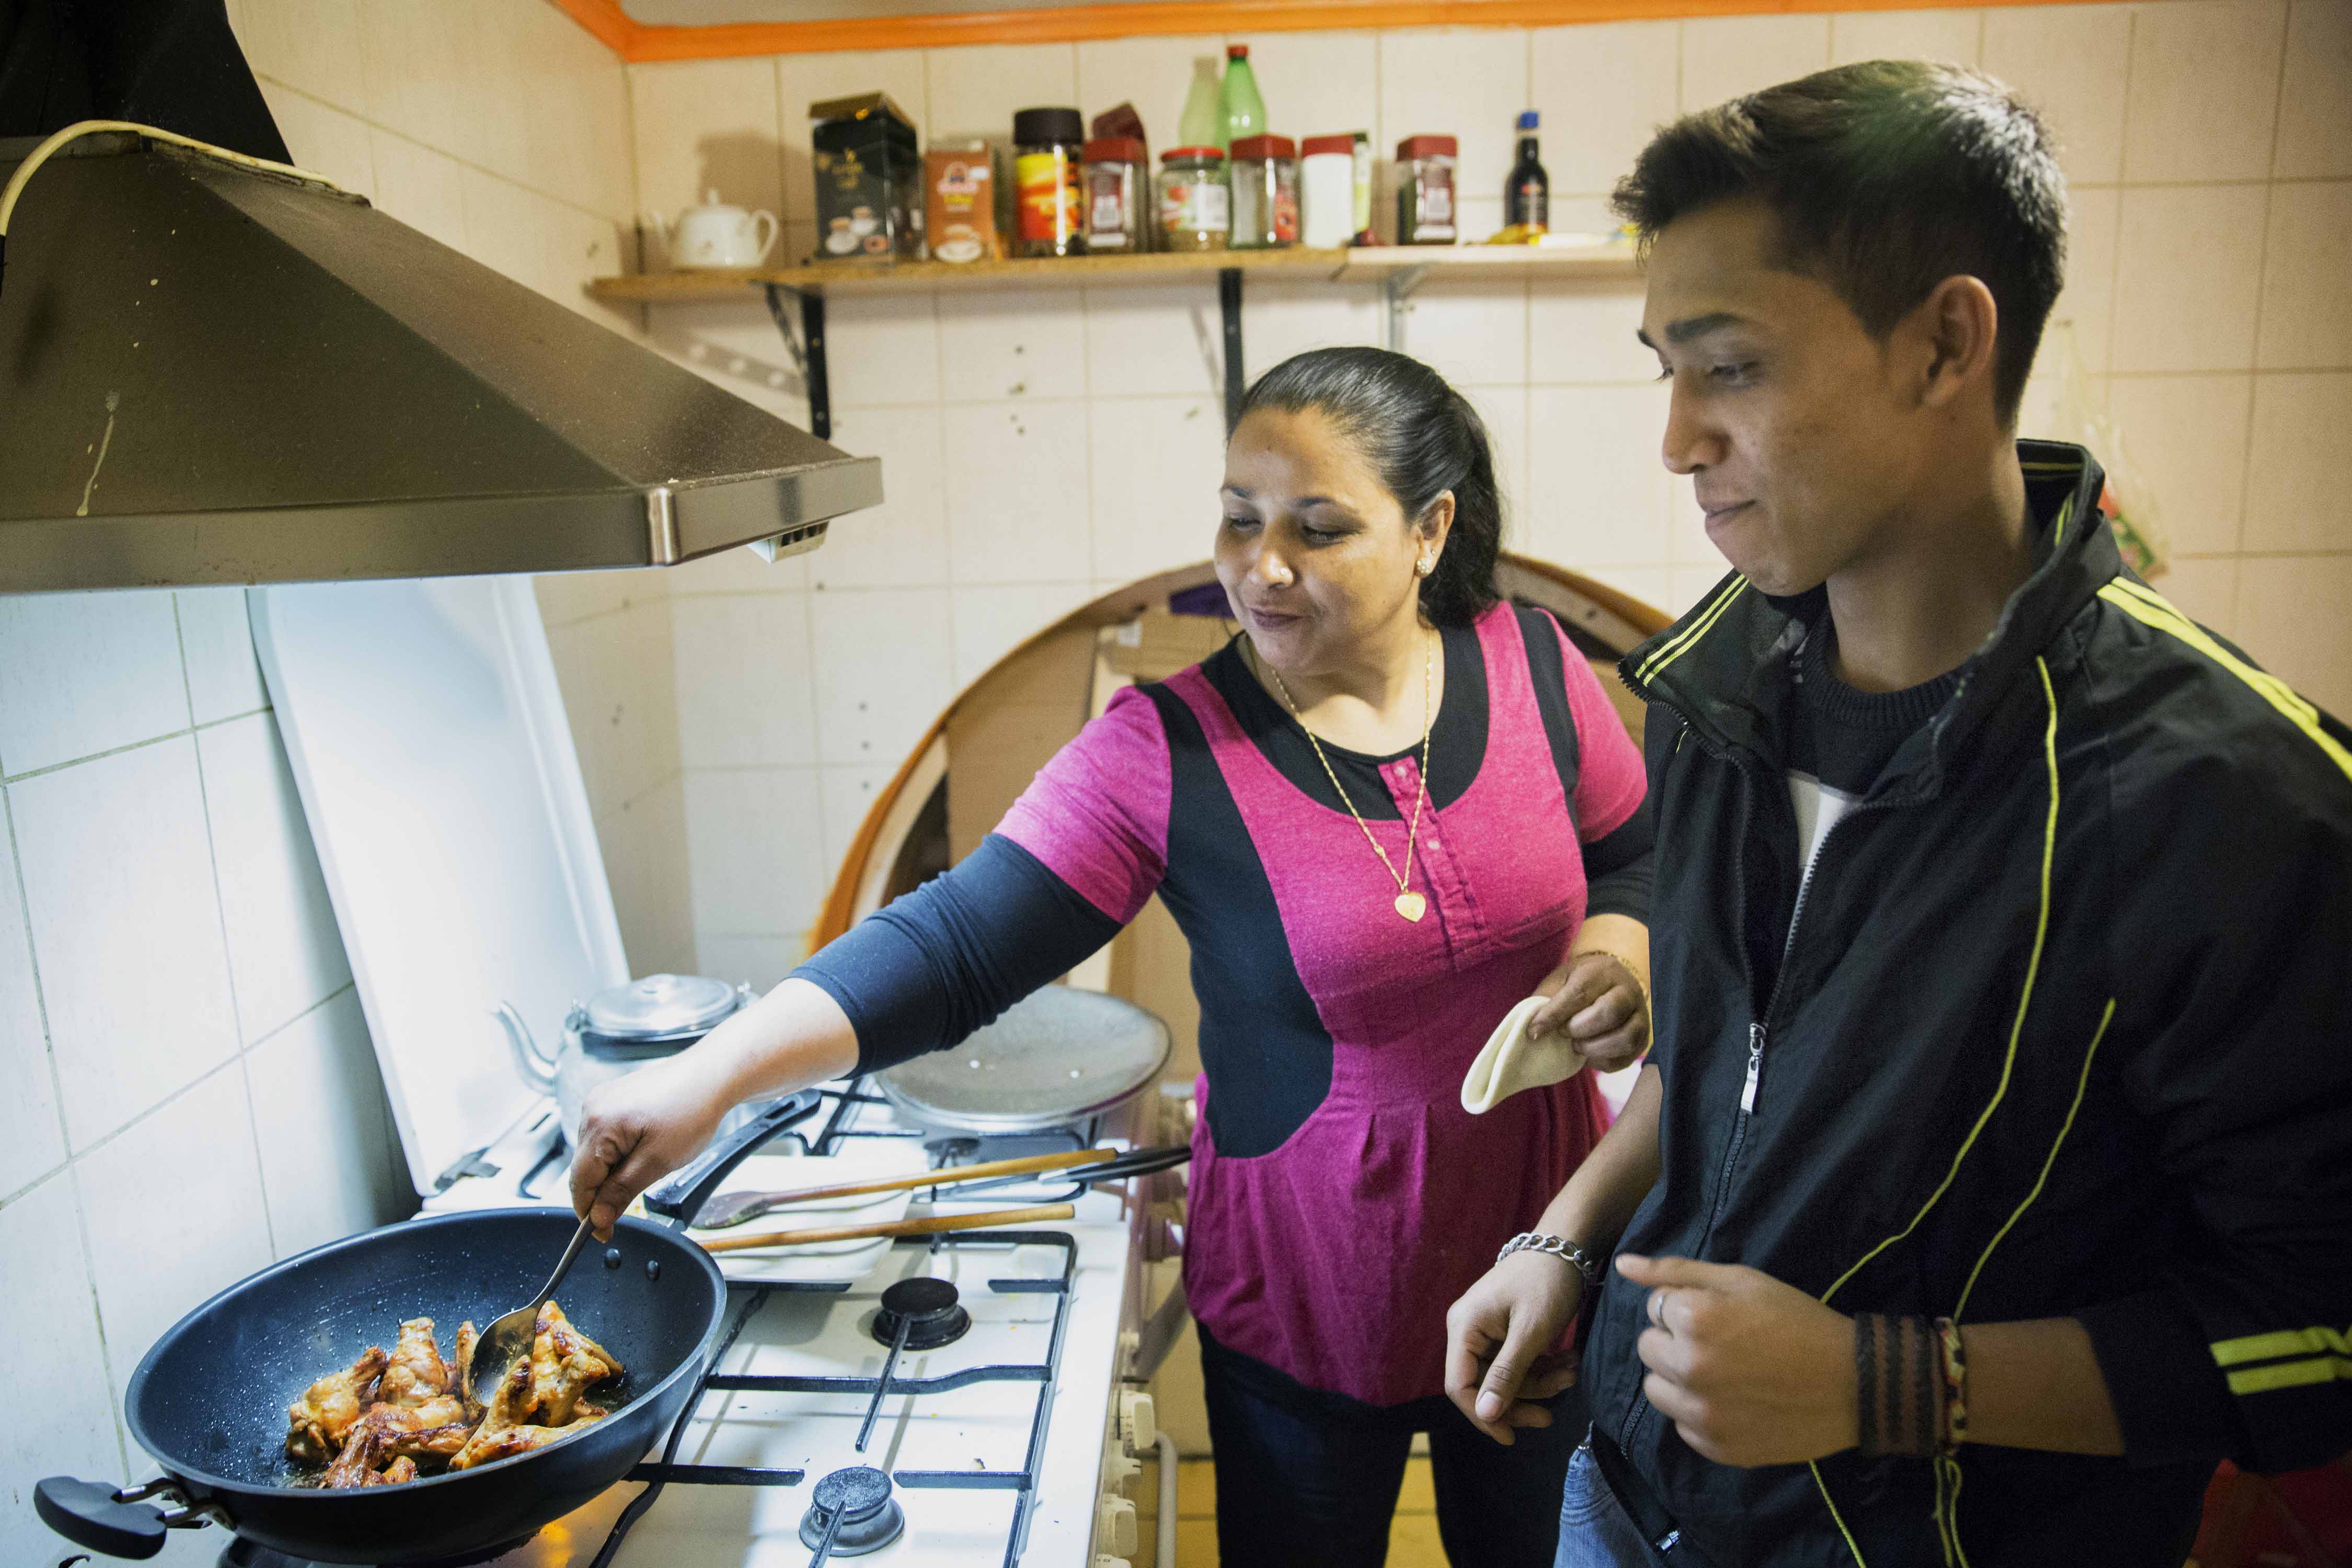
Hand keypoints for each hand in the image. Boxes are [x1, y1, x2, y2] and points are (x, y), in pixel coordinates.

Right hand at [568, 1050, 740, 1239]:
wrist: (712, 1075)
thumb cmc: (692, 1110)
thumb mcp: (657, 1162)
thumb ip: (622, 1191)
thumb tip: (598, 1218)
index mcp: (598, 1125)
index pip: (579, 1183)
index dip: (589, 1213)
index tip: (602, 1233)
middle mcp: (592, 1109)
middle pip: (584, 1168)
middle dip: (602, 1192)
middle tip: (627, 1208)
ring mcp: (601, 1101)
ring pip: (594, 1154)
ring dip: (612, 1171)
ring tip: (646, 1167)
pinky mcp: (613, 1098)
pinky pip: (605, 1136)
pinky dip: (618, 1152)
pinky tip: (644, 1150)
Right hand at [1443, 1252, 1585, 1444]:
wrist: (1564, 1246)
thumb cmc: (1546, 1283)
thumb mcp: (1531, 1332)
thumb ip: (1506, 1374)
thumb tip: (1484, 1416)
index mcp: (1464, 1327)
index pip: (1459, 1385)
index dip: (1482, 1415)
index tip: (1512, 1438)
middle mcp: (1467, 1330)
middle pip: (1484, 1385)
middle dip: (1521, 1400)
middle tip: (1551, 1415)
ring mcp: (1486, 1331)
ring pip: (1506, 1377)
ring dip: (1540, 1383)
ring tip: (1572, 1372)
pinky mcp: (1504, 1331)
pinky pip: (1517, 1362)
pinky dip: (1543, 1368)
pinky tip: (1569, 1363)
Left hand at [1528, 952, 1648, 1072]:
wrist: (1608, 985)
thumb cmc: (1577, 984)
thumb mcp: (1559, 981)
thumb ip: (1546, 1001)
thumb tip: (1533, 1029)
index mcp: (1604, 971)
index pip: (1580, 993)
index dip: (1555, 1015)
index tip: (1534, 1032)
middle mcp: (1629, 991)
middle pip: (1609, 1012)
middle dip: (1579, 1029)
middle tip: (1563, 1033)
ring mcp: (1641, 1016)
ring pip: (1624, 1038)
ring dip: (1593, 1048)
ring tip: (1577, 1045)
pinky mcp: (1644, 1040)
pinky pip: (1626, 1058)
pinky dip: (1602, 1061)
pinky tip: (1588, 1054)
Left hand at [1616, 1254, 1857, 1465]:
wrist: (1852, 1383)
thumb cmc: (1796, 1321)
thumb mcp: (1740, 1280)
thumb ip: (1675, 1271)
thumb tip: (1623, 1265)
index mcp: (1693, 1321)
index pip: (1654, 1308)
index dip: (1685, 1307)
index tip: (1721, 1315)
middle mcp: (1689, 1368)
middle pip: (1648, 1348)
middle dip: (1674, 1341)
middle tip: (1721, 1343)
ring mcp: (1701, 1414)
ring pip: (1657, 1390)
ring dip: (1679, 1379)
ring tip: (1724, 1373)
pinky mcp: (1716, 1447)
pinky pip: (1682, 1426)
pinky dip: (1700, 1413)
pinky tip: (1735, 1401)